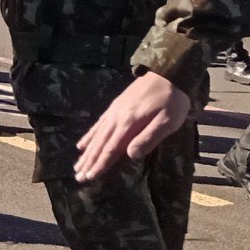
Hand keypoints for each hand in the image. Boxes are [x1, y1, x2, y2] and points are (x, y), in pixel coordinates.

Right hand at [75, 72, 192, 182]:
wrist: (168, 72)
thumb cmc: (172, 100)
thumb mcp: (168, 121)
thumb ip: (148, 138)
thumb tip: (129, 155)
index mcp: (128, 124)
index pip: (111, 149)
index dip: (100, 165)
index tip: (89, 177)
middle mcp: (116, 119)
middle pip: (100, 144)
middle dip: (89, 162)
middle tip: (78, 177)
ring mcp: (114, 112)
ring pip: (96, 135)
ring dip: (87, 152)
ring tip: (77, 164)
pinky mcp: (116, 106)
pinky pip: (98, 124)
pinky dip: (89, 136)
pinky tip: (82, 144)